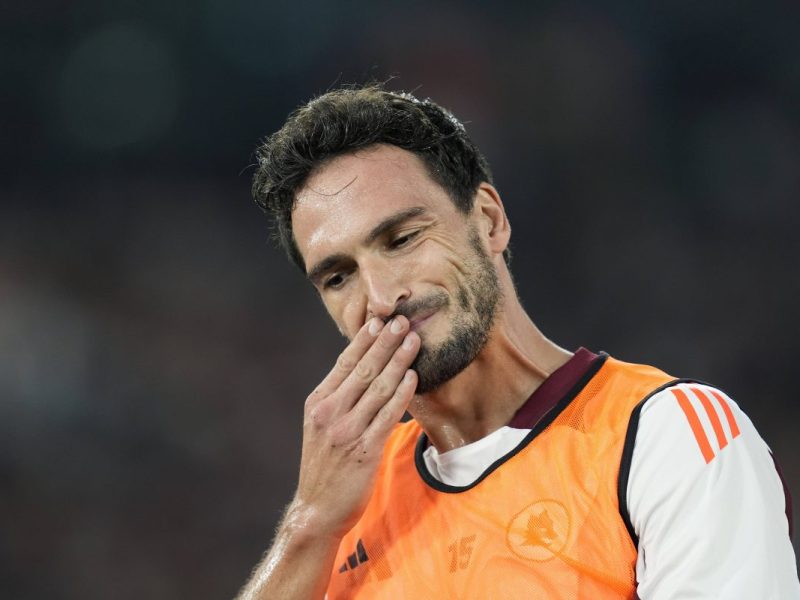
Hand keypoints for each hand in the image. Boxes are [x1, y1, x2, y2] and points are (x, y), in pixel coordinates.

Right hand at [290, 316, 419, 538]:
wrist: (317, 509)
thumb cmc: (324, 465)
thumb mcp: (321, 426)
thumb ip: (339, 399)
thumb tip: (366, 370)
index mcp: (318, 403)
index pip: (344, 363)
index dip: (364, 340)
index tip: (380, 320)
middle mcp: (329, 413)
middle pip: (362, 369)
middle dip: (385, 343)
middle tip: (402, 321)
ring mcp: (346, 431)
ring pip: (377, 388)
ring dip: (398, 362)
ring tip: (413, 341)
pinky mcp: (364, 449)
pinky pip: (387, 415)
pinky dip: (401, 394)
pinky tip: (412, 377)